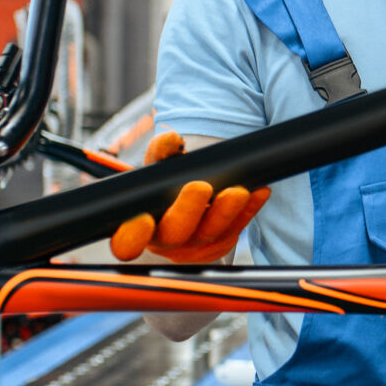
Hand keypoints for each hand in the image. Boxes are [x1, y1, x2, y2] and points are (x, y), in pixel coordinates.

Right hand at [109, 131, 271, 263]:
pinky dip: (249, 209)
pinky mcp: (220, 243)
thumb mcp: (155, 169)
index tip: (143, 219)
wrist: (187, 206)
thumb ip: (158, 154)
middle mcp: (165, 241)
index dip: (132, 236)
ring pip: (210, 232)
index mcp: (137, 229)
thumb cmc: (164, 188)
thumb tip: (170, 139)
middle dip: (187, 210)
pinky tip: (259, 191)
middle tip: (199, 187)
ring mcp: (194, 247)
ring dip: (226, 211)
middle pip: (174, 233)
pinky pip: (237, 228)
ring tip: (237, 191)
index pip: (127, 243)